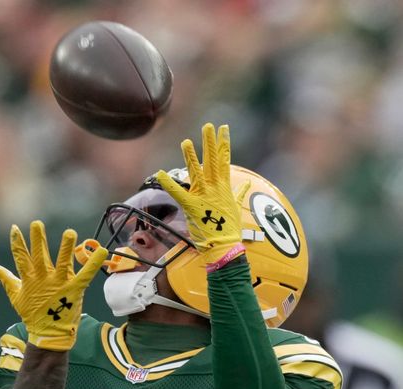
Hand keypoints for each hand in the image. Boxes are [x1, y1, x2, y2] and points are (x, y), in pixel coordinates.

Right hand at [0, 221, 107, 350]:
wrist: (49, 334)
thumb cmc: (33, 314)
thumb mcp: (16, 295)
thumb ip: (6, 278)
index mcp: (29, 280)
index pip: (21, 258)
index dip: (18, 243)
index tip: (15, 228)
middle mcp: (44, 280)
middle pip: (40, 256)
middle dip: (38, 240)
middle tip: (37, 224)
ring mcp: (59, 284)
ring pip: (62, 262)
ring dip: (66, 247)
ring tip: (69, 233)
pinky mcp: (74, 289)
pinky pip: (85, 275)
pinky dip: (93, 264)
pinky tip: (101, 251)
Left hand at [155, 123, 245, 265]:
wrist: (225, 245)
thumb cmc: (229, 229)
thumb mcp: (236, 207)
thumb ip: (238, 193)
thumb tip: (245, 185)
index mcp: (224, 187)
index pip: (224, 161)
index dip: (223, 144)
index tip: (224, 129)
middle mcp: (215, 188)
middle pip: (212, 160)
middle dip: (210, 142)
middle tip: (208, 126)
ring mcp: (204, 196)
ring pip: (197, 172)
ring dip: (191, 156)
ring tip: (185, 142)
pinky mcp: (192, 206)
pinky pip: (178, 192)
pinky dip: (168, 183)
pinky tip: (159, 174)